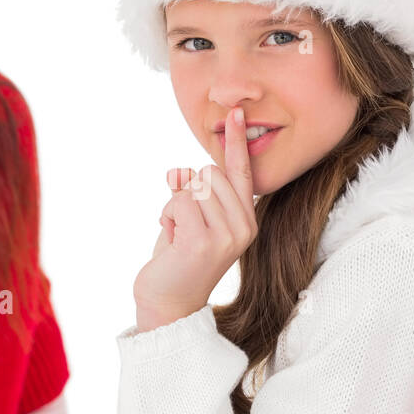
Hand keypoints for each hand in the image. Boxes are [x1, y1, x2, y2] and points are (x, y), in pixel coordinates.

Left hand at [133, 106, 258, 330]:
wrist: (168, 302)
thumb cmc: (178, 259)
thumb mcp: (191, 219)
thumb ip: (194, 193)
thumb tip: (179, 171)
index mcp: (246, 220)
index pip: (241, 172)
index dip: (235, 141)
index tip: (234, 111)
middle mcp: (244, 227)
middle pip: (209, 171)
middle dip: (187, 190)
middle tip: (184, 223)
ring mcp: (227, 235)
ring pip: (193, 185)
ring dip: (174, 205)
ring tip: (178, 233)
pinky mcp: (204, 241)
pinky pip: (179, 201)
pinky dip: (167, 215)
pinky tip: (172, 239)